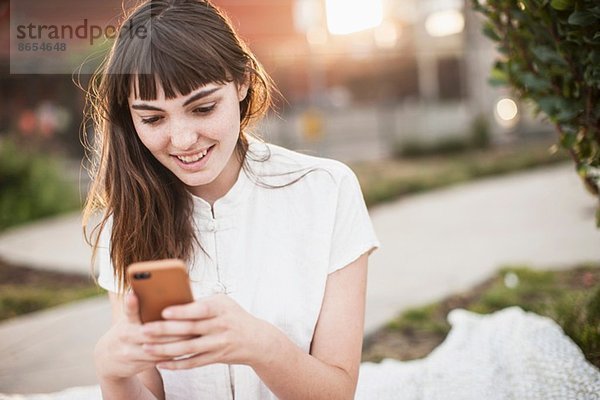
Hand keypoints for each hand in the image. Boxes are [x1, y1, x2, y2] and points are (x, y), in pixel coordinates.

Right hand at [94, 292, 184, 379]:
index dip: (131, 303)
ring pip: (158, 347)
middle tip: (191, 320)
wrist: (107, 359)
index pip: (129, 311)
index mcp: (125, 322)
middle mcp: (126, 337)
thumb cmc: (127, 331)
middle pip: (153, 331)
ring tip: (195, 334)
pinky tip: (188, 347)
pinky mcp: (137, 365)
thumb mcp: (129, 320)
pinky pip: (160, 359)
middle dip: (173, 326)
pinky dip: (174, 353)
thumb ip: (141, 311)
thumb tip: (166, 295)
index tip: (132, 294)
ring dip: (177, 342)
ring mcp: (130, 353)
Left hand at [140, 294, 275, 369]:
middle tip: (144, 330)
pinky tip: (160, 363)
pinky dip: (176, 365)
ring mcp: (218, 344)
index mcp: (220, 309)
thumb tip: (174, 298)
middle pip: (189, 330)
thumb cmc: (234, 316)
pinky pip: (193, 363)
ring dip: (165, 349)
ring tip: (146, 347)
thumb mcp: (223, 302)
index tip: (164, 311)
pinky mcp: (215, 358)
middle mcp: (220, 327)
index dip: (182, 311)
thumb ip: (202, 302)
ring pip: (188, 348)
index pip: (199, 310)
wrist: (256, 340)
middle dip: (164, 330)